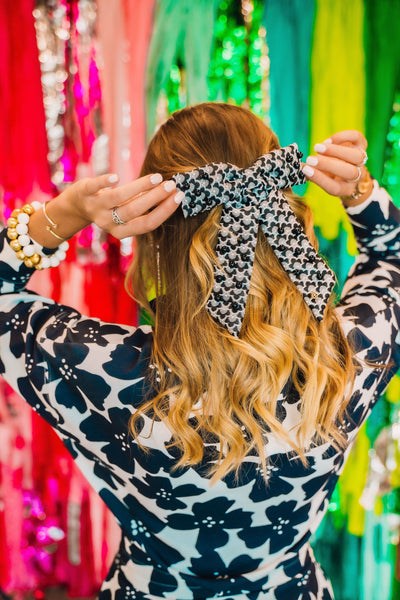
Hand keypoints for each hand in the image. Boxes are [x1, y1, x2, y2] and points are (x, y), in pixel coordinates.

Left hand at [67, 172, 182, 237]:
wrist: (76, 206)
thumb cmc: (110, 208)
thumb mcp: (126, 213)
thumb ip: (144, 206)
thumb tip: (173, 193)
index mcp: (121, 231)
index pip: (147, 224)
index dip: (164, 211)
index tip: (179, 196)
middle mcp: (108, 222)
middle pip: (135, 211)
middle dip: (155, 198)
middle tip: (172, 185)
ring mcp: (96, 207)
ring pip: (120, 198)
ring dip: (140, 187)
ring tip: (157, 177)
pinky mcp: (85, 192)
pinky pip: (95, 187)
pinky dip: (105, 182)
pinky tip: (117, 177)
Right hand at [302, 130, 371, 204]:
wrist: (351, 169)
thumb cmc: (332, 175)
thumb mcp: (324, 179)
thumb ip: (314, 174)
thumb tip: (301, 167)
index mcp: (346, 188)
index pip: (335, 187)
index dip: (320, 179)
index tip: (305, 170)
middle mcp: (357, 176)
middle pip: (348, 172)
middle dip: (328, 165)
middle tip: (310, 159)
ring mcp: (361, 160)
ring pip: (356, 156)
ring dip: (335, 151)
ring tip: (317, 148)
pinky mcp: (362, 144)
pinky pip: (356, 138)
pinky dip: (342, 137)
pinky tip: (327, 141)